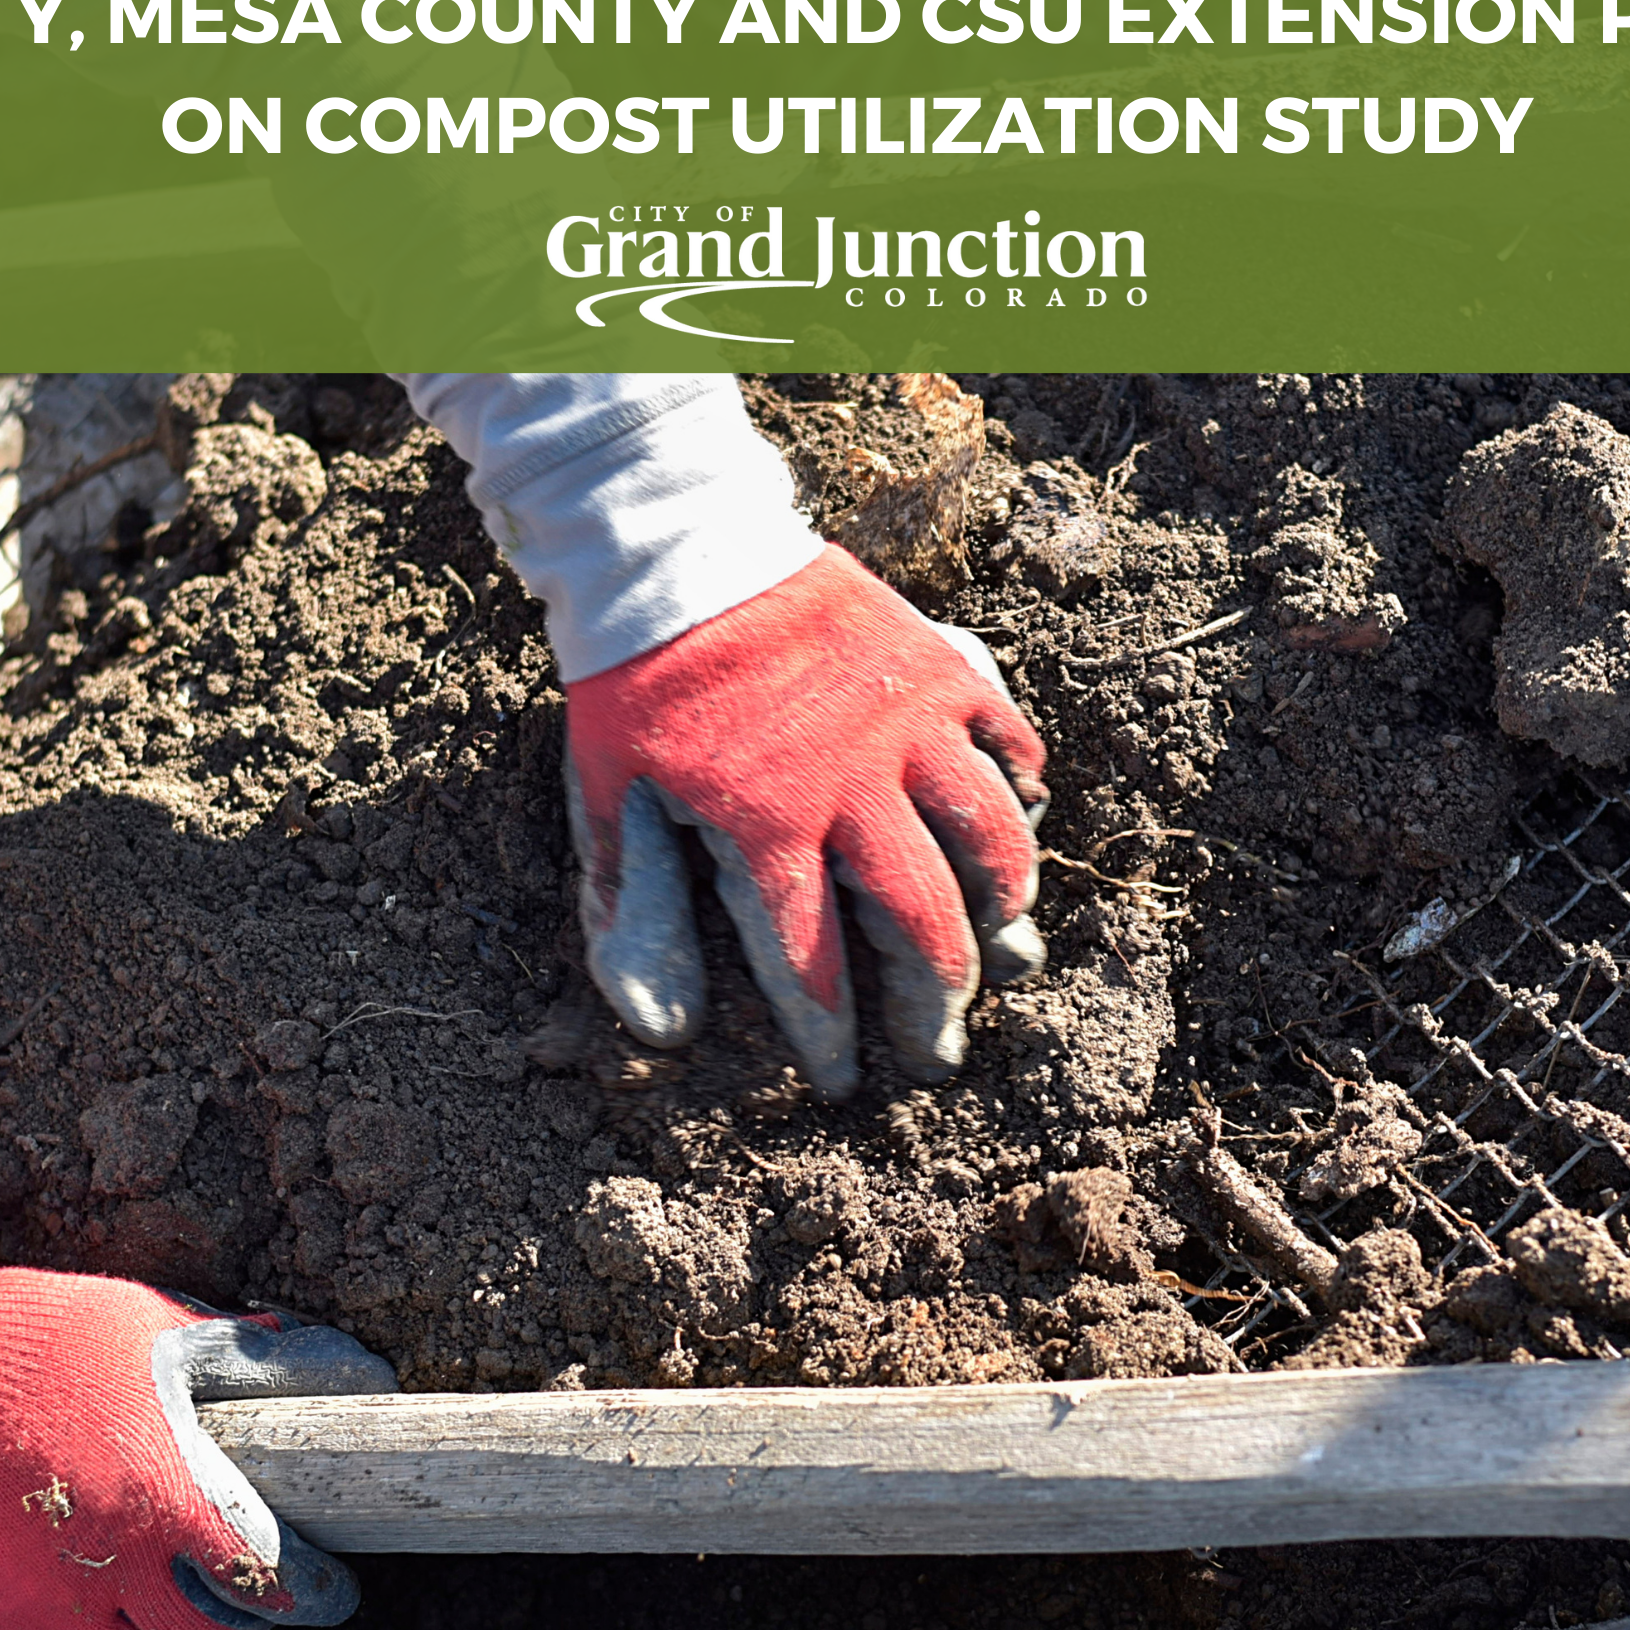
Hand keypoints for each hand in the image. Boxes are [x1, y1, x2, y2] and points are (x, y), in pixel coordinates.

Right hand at [0, 1215, 394, 1629]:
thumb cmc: (41, 1339)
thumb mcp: (158, 1327)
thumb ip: (245, 1354)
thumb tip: (339, 1359)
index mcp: (166, 1497)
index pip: (266, 1578)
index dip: (315, 1594)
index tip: (339, 1593)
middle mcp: (114, 1563)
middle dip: (248, 1622)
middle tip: (259, 1597)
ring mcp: (52, 1596)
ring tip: (190, 1603)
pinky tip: (120, 1612)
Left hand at [566, 543, 1047, 1097]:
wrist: (677, 551)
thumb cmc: (636, 684)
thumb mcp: (606, 797)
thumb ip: (632, 909)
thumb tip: (659, 1027)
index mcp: (767, 825)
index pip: (814, 961)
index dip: (831, 1032)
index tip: (841, 1078)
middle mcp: (853, 784)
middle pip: (924, 917)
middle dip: (937, 996)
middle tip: (937, 1042)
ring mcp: (908, 722)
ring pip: (990, 833)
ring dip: (1003, 897)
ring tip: (1002, 937)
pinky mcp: (939, 666)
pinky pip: (1008, 739)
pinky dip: (1023, 785)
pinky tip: (1020, 814)